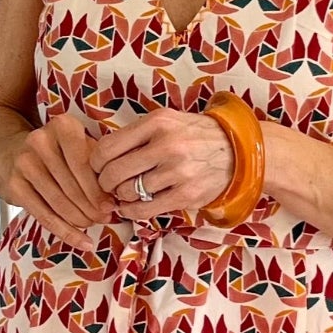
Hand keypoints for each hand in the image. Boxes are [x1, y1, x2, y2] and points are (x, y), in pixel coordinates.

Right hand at [4, 114, 120, 247]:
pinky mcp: (13, 185)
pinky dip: (66, 232)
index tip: (112, 205)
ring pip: (60, 203)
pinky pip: (45, 216)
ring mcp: (24, 163)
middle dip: (93, 207)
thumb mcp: (78, 145)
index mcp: (63, 126)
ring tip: (93, 225)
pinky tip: (82, 242)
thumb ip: (97, 163)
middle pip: (72, 186)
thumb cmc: (56, 152)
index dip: (99, 189)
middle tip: (106, 219)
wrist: (9, 153)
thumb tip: (119, 195)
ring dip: (81, 220)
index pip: (84, 164)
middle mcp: (40, 141)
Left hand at [88, 105, 232, 220]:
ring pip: (127, 192)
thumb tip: (101, 155)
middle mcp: (167, 146)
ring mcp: (177, 172)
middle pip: (114, 172)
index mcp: (157, 123)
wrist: (237, 152)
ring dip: (121, 196)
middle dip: (105, 183)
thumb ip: (138, 134)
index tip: (97, 167)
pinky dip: (131, 211)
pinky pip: (144, 210)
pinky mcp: (185, 195)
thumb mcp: (167, 121)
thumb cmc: (195, 136)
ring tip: (127, 192)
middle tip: (109, 184)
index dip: (95, 162)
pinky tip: (132, 206)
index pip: (108, 147)